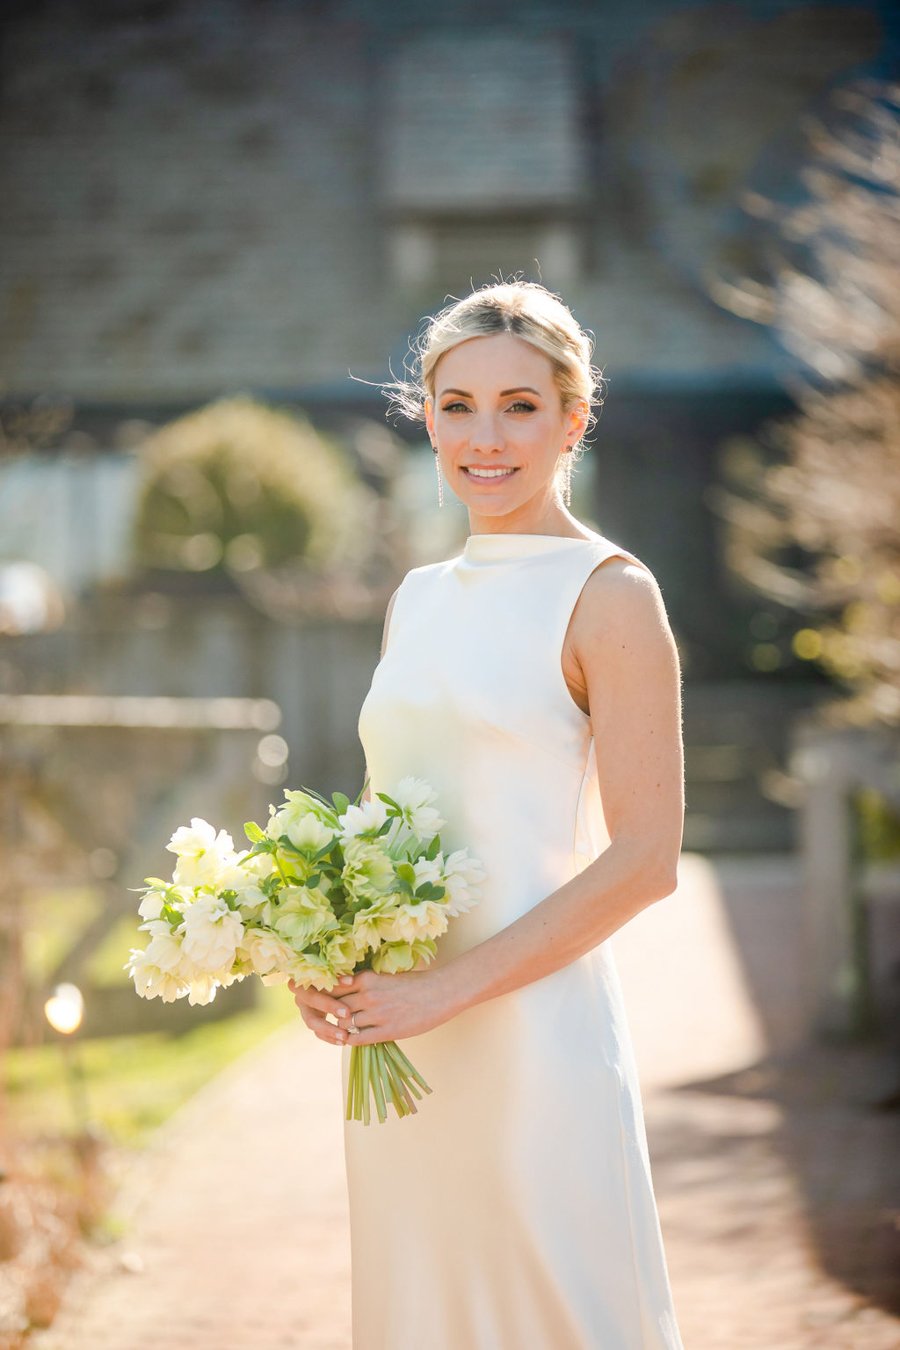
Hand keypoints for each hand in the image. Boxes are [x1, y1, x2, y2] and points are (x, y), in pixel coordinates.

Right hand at [288, 978, 356, 1046]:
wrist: (335, 987)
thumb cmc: (339, 976)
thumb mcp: (339, 974)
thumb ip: (341, 977)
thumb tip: (351, 980)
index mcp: (305, 978)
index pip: (317, 977)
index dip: (333, 981)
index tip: (351, 982)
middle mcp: (301, 994)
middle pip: (311, 1000)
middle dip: (329, 1006)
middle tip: (347, 1013)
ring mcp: (304, 1009)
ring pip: (312, 1022)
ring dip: (329, 1029)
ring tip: (345, 1036)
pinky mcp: (311, 1021)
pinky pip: (317, 1032)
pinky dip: (330, 1037)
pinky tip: (343, 1041)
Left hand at [325, 966, 457, 1046]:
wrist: (442, 992)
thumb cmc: (416, 983)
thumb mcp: (387, 976)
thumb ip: (367, 983)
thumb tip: (347, 987)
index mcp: (368, 979)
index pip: (335, 987)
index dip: (327, 995)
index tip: (324, 999)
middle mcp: (369, 995)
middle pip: (336, 1007)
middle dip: (331, 1013)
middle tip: (329, 1018)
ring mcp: (377, 1014)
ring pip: (345, 1024)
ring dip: (342, 1028)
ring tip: (342, 1030)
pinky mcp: (387, 1031)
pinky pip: (358, 1039)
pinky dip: (350, 1040)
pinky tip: (351, 1039)